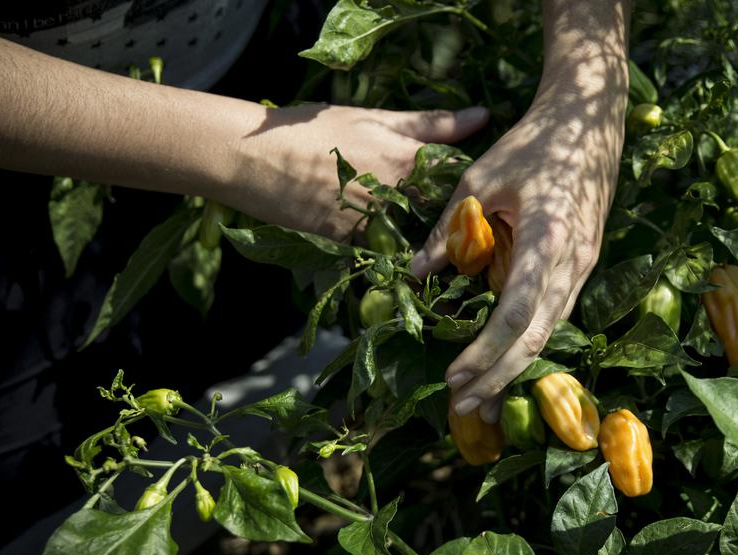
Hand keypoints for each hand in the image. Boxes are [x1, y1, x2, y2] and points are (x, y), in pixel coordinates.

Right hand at [226, 104, 488, 240]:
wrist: (255, 158)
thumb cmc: (314, 130)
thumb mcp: (373, 118)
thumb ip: (430, 123)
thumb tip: (482, 116)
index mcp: (409, 159)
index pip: (462, 180)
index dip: (470, 188)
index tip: (476, 191)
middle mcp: (398, 194)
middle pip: (443, 214)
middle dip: (452, 218)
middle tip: (458, 218)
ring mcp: (376, 222)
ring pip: (418, 238)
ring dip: (426, 239)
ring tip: (425, 236)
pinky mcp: (354, 244)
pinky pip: (387, 254)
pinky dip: (396, 253)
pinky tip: (396, 249)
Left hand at [411, 82, 624, 422]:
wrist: (591, 122)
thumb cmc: (534, 143)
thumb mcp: (480, 178)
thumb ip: (450, 229)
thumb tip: (417, 274)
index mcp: (548, 239)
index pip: (515, 314)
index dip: (485, 352)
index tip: (453, 376)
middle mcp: (573, 263)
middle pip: (536, 337)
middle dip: (499, 378)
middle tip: (463, 408)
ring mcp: (583, 266)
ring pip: (548, 332)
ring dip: (513, 368)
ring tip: (480, 399)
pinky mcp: (582, 265)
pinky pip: (553, 314)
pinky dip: (526, 343)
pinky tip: (504, 361)